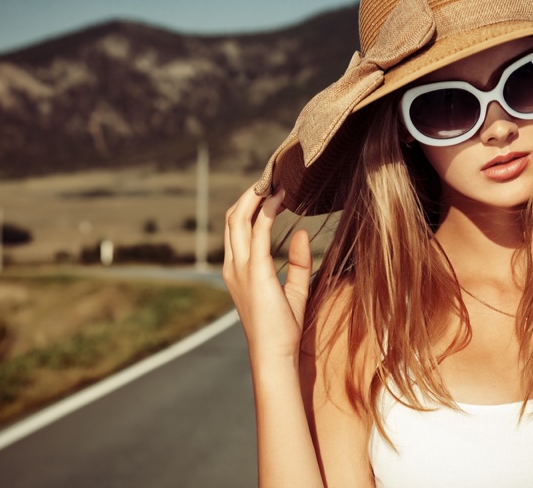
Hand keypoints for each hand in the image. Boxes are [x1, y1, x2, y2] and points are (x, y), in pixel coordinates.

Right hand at [223, 185, 312, 360]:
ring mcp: (240, 269)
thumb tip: (300, 232)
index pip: (237, 229)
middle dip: (249, 195)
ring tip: (273, 181)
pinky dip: (267, 211)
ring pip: (238, 219)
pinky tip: (281, 199)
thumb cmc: (284, 330)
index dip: (250, 206)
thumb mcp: (295, 290)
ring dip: (254, 197)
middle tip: (271, 178)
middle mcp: (233, 267)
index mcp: (238, 272)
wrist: (276, 355)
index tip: (271, 191)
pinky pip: (257, 232)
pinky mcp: (255, 271)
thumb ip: (297, 262)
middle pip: (233, 219)